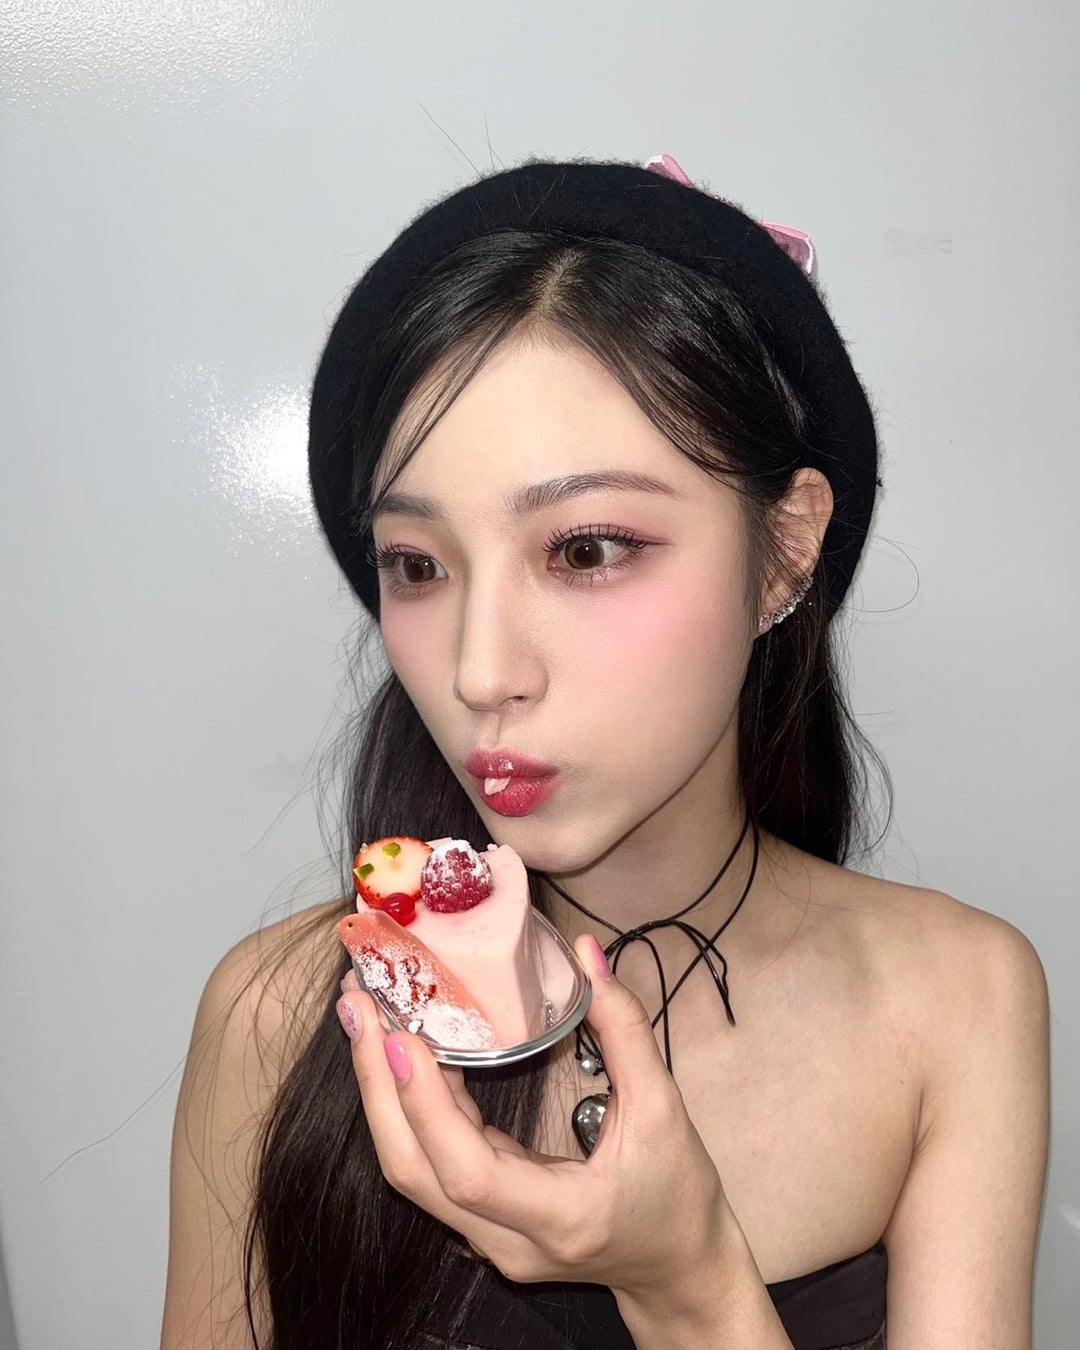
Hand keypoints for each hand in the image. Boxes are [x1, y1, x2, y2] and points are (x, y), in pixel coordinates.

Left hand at [335, 936, 733, 1306]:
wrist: (678, 1268)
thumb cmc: (678, 1193)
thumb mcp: (664, 1108)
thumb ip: (625, 1028)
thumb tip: (588, 953)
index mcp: (560, 1216)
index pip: (469, 1171)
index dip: (427, 1104)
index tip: (401, 1036)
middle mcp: (508, 1239)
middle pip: (415, 1171)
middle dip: (376, 1086)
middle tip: (358, 1006)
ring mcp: (489, 1238)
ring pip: (413, 1170)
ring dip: (383, 1092)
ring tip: (366, 1017)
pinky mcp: (482, 1221)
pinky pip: (432, 1163)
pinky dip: (412, 1105)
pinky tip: (405, 1051)